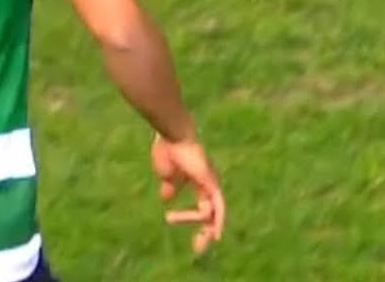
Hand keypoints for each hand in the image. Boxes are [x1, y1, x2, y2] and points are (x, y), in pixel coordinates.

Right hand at [151, 133, 225, 254]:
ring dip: (205, 229)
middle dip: (205, 232)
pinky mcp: (212, 182)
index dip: (192, 219)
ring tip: (197, 242)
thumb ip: (170, 186)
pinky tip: (215, 234)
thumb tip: (167, 198)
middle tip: (198, 248)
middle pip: (212, 213)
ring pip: (214, 213)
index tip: (177, 226)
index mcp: (197, 182)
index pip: (201, 206)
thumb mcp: (166, 174)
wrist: (172, 136)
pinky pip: (218, 206)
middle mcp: (208, 184)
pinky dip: (218, 221)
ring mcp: (212, 183)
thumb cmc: (167, 150)